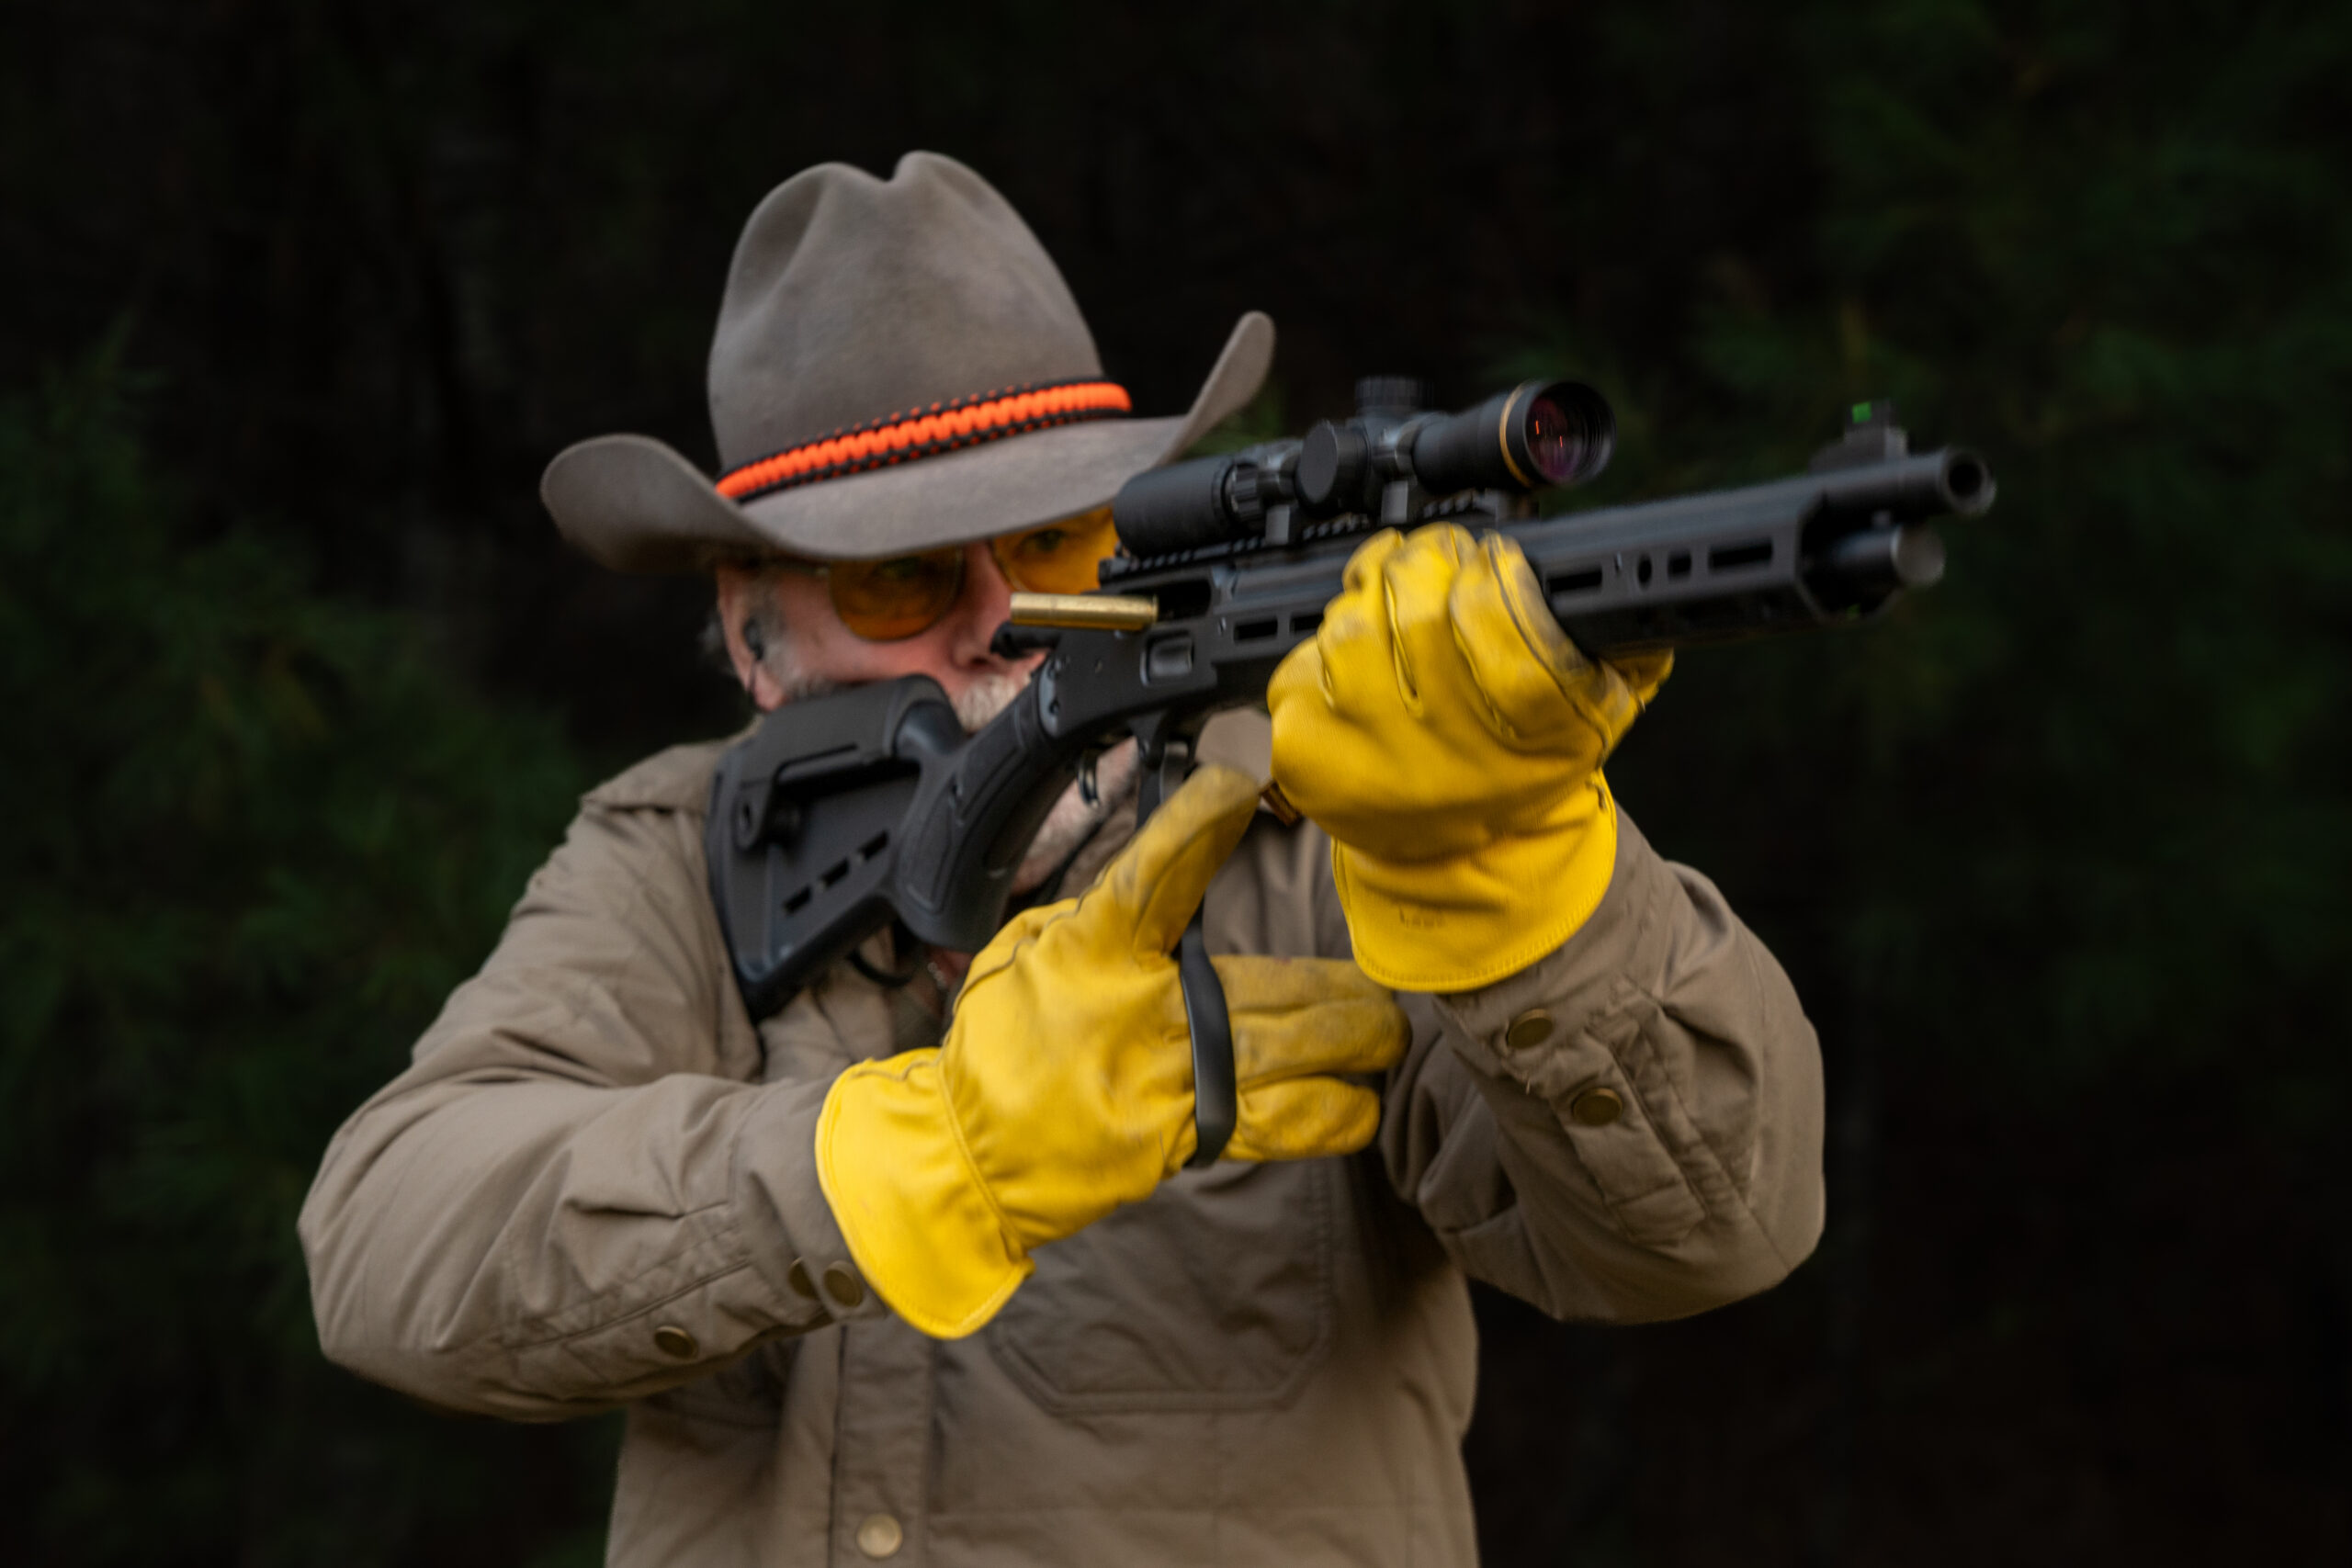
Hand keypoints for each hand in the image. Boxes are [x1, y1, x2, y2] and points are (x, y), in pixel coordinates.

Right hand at [816, 765, 1407, 1338]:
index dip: (1197, 822)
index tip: (1240, 780)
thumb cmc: (999, 1043)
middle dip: (1333, 986)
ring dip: (1349, 1042)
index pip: (1152, 872)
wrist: (972, 1154)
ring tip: (1387, 1035)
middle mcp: (1139, 1012)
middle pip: (1265, 985)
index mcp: (1089, 951)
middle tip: (1381, 982)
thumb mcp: (1024, 953)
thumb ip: (1096, 918)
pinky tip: (1359, 1107)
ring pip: (1289, 1053)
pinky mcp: (1180, 1141)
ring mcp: (1165, 1081)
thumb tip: (1164, 880)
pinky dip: (1326, 1116)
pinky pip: (1275, 1125)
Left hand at [1267, 524, 1670, 991]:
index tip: (1486, 559)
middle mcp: (1449, 743)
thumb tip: (1615, 581)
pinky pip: (1295, 670)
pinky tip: (1344, 676)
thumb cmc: (1524, 767)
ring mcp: (1370, 756)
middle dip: (1418, 565)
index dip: (1486, 566)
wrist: (1461, 860)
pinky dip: (1314, 658)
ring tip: (1383, 613)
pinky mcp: (1311, 762)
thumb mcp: (1598, 715)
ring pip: (1346, 628)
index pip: (1496, 605)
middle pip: (1409, 606)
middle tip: (1428, 567)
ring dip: (1363, 602)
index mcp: (1534, 722)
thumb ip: (1618, 645)